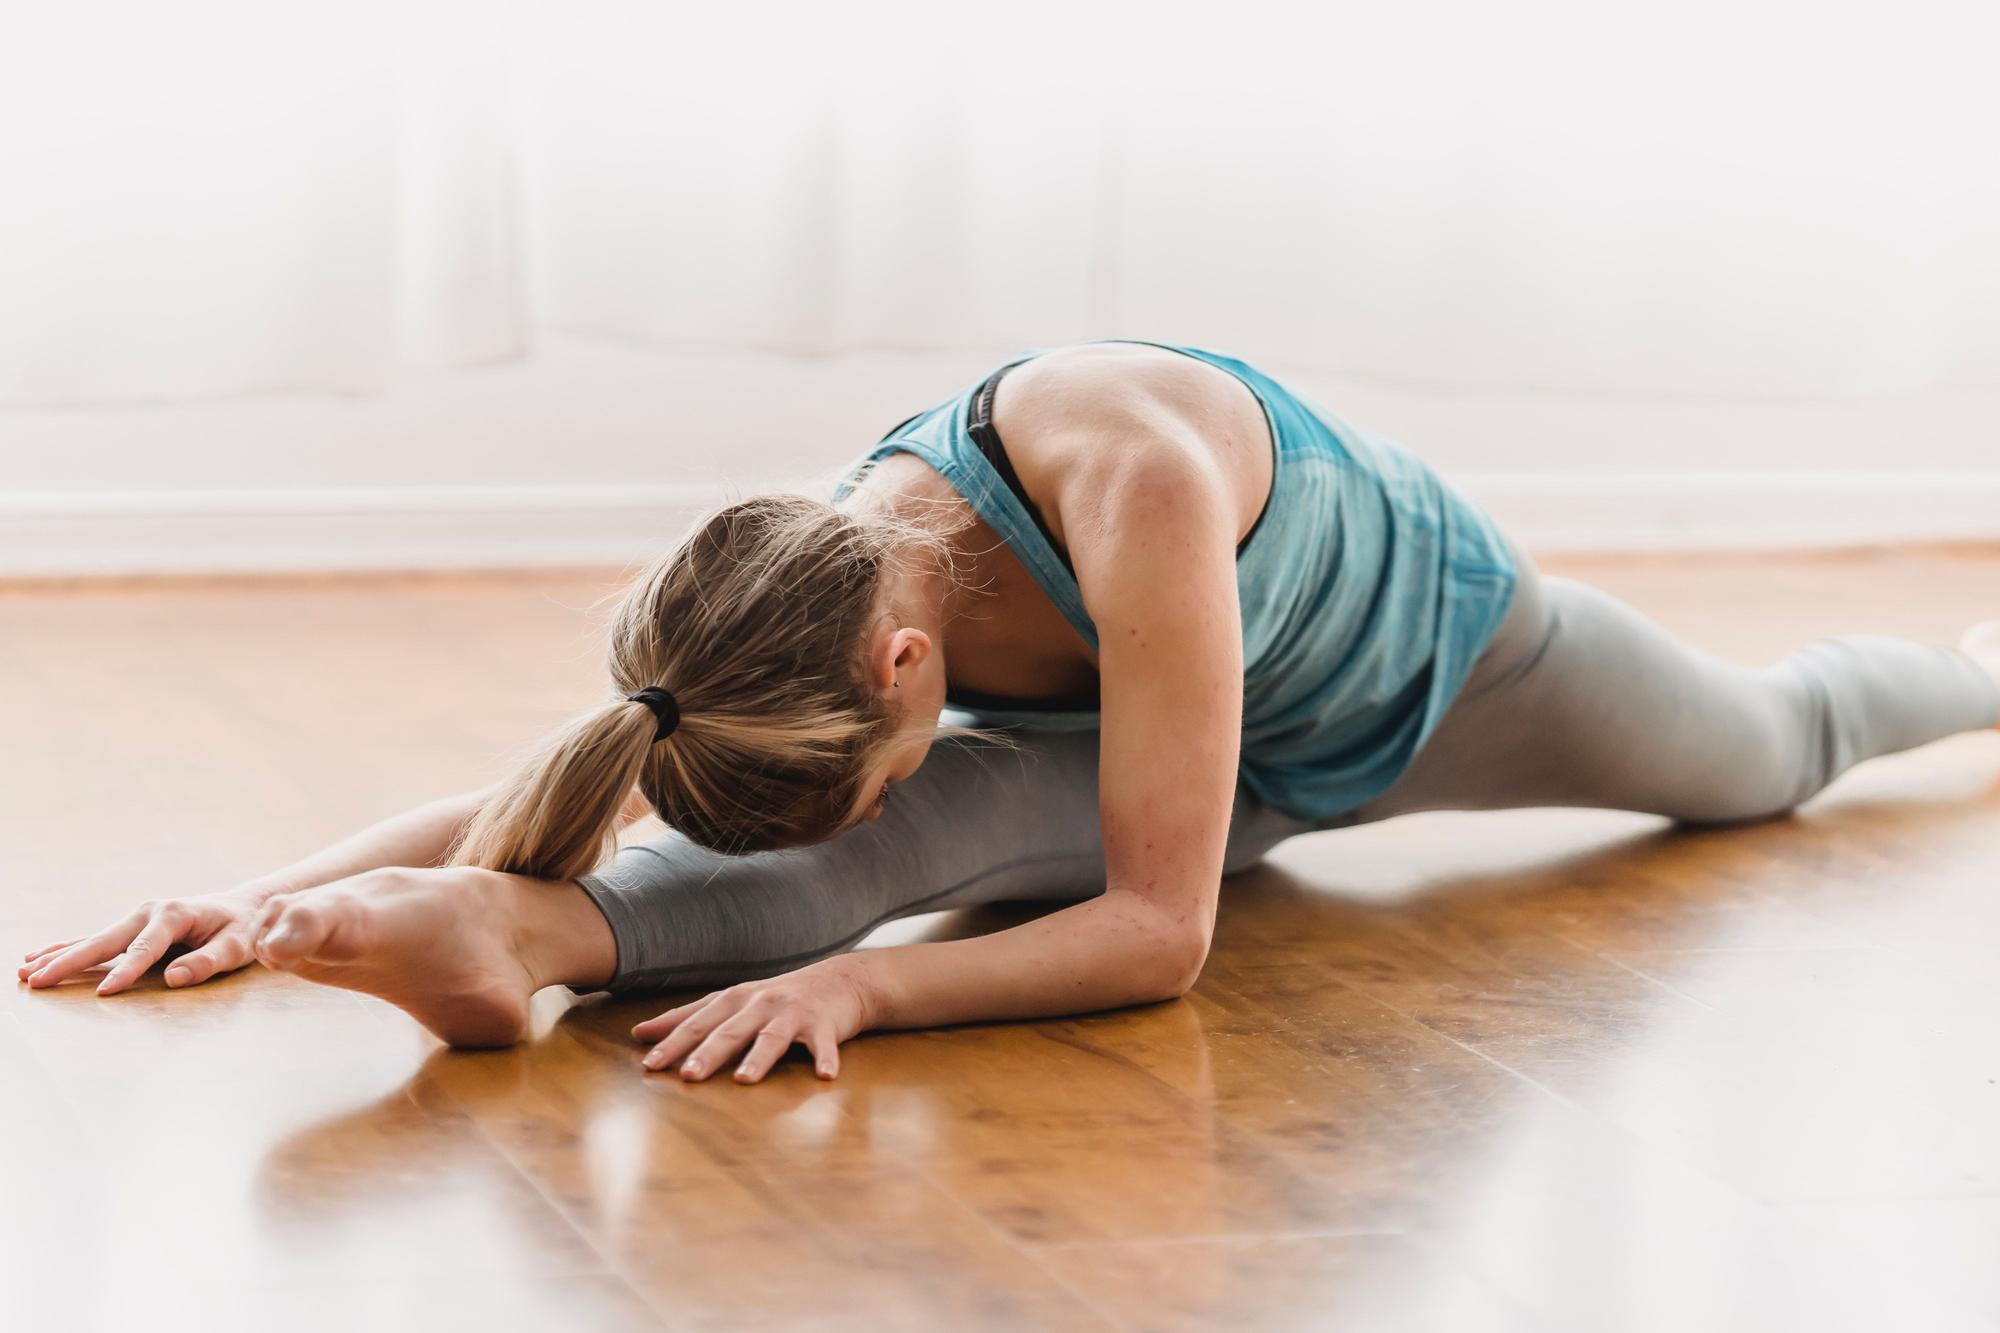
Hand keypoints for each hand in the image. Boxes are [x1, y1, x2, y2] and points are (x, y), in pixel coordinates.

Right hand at [18, 887, 269, 994]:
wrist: (243, 907)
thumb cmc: (242, 929)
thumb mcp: (237, 946)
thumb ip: (207, 962)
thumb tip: (174, 978)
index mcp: (173, 915)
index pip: (144, 950)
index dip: (126, 972)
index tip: (105, 992)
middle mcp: (148, 913)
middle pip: (104, 941)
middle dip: (70, 961)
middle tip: (36, 979)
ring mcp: (137, 918)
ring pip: (92, 940)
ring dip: (58, 955)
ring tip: (24, 970)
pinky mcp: (132, 928)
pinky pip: (95, 941)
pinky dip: (67, 949)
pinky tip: (39, 956)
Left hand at [631, 957, 874, 1083]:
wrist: (837, 981)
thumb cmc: (777, 998)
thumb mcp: (732, 1002)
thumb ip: (688, 1018)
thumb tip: (639, 1033)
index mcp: (734, 1000)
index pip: (697, 1022)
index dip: (673, 1042)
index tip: (648, 1065)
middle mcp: (760, 1003)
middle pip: (730, 1030)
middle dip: (708, 1052)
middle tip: (688, 1076)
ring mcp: (791, 1012)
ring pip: (772, 1037)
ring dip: (758, 1058)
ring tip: (745, 1079)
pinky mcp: (823, 1023)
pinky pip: (823, 1043)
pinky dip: (825, 1058)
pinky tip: (825, 1075)